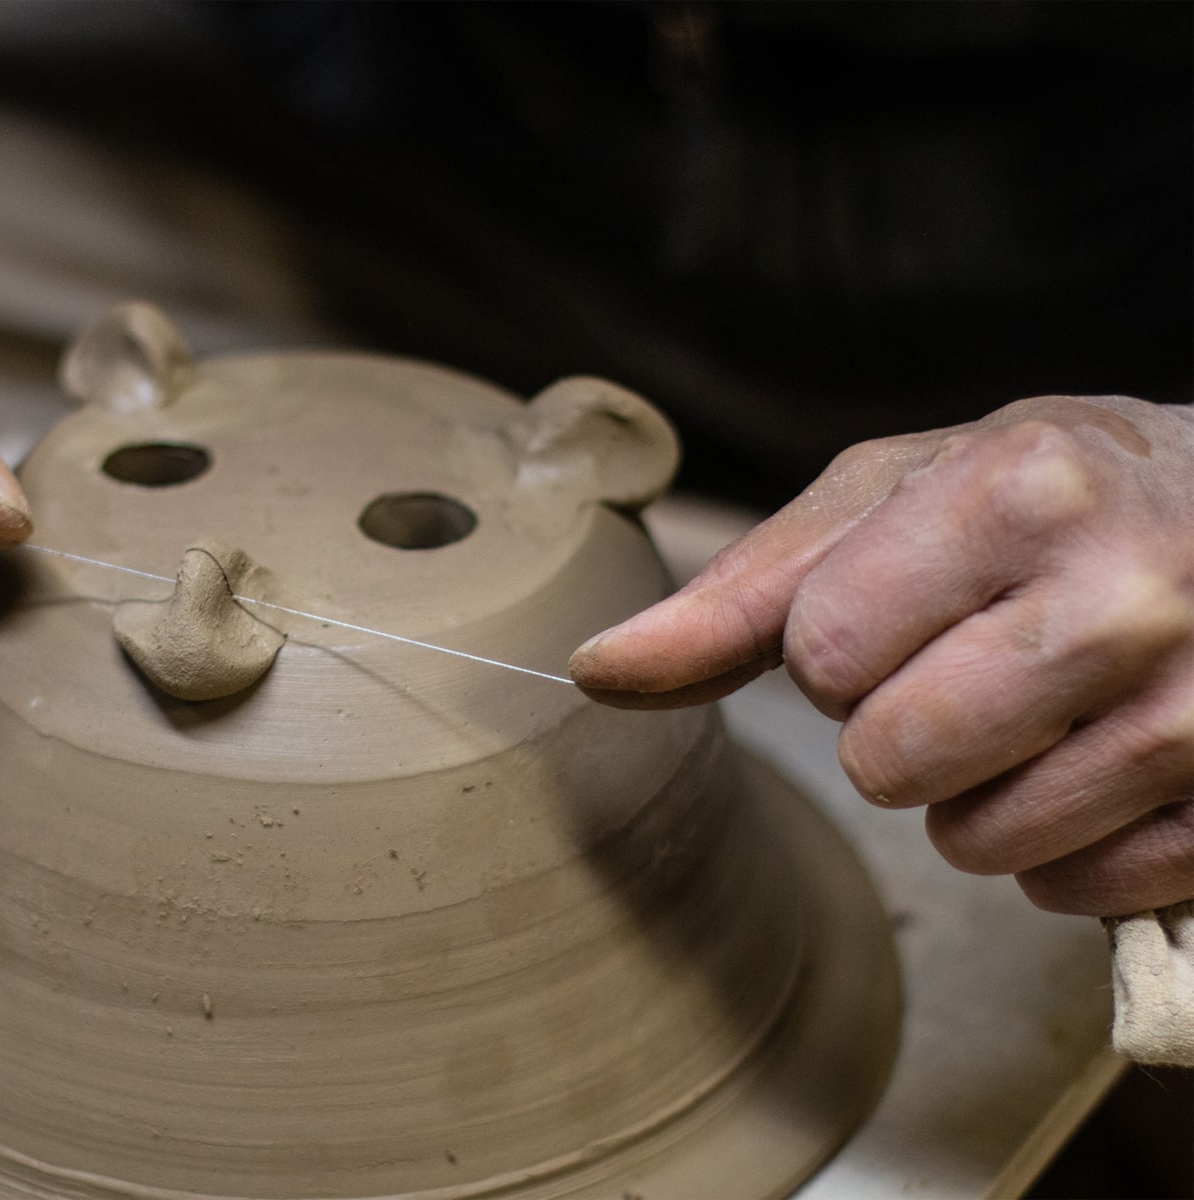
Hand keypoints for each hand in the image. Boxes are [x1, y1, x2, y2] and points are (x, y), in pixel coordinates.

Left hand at [572, 395, 1193, 915]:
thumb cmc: (1054, 495)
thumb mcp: (899, 493)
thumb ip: (746, 590)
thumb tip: (596, 672)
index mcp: (1021, 489)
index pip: (822, 655)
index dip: (835, 650)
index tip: (902, 607)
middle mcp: (1123, 597)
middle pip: (889, 761)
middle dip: (895, 726)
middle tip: (971, 662)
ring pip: (978, 843)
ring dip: (976, 792)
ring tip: (1042, 705)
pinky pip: (1074, 889)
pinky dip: (1064, 843)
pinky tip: (1104, 755)